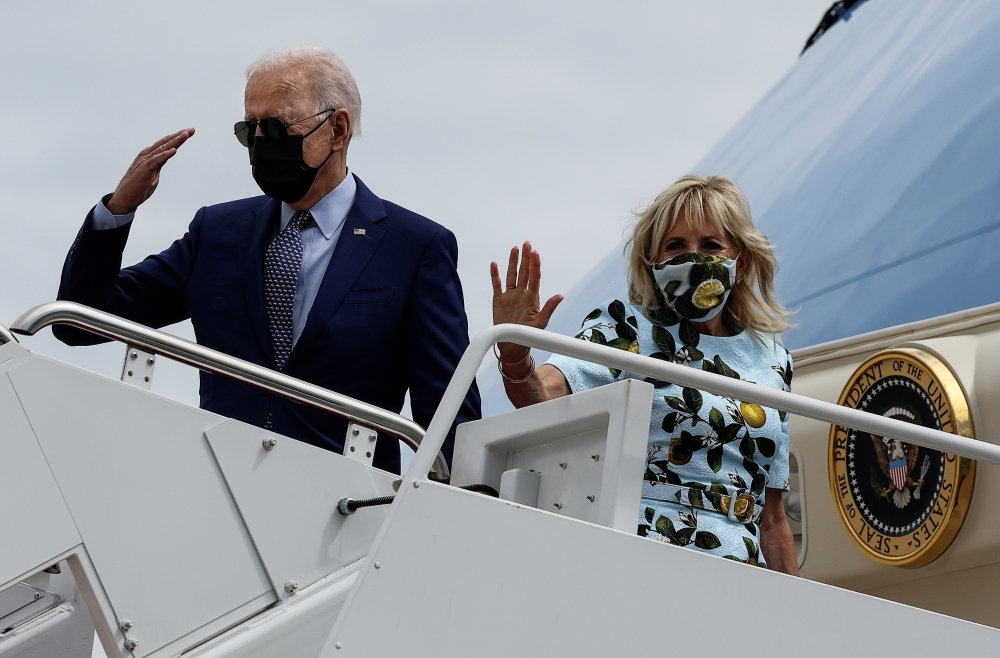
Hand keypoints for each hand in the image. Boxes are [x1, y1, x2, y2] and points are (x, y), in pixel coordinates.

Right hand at [106, 128, 194, 214]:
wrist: (125, 199)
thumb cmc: (137, 188)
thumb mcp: (153, 175)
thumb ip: (158, 165)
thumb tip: (164, 160)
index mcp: (149, 157)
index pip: (165, 145)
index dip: (177, 138)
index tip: (189, 132)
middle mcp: (146, 156)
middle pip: (165, 143)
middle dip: (179, 136)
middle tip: (191, 129)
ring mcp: (144, 162)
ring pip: (162, 149)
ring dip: (174, 141)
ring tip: (185, 135)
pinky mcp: (143, 170)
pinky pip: (156, 161)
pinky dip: (164, 155)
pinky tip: (173, 150)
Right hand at [490, 241, 563, 361]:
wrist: (513, 345)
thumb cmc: (529, 335)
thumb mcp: (541, 322)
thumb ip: (549, 308)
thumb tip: (561, 296)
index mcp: (533, 297)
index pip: (535, 277)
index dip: (535, 265)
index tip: (536, 253)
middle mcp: (522, 293)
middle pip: (524, 272)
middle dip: (526, 258)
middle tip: (527, 244)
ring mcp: (510, 296)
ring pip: (511, 275)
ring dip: (513, 263)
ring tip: (515, 249)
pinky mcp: (498, 300)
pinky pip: (496, 285)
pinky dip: (495, 275)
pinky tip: (495, 264)